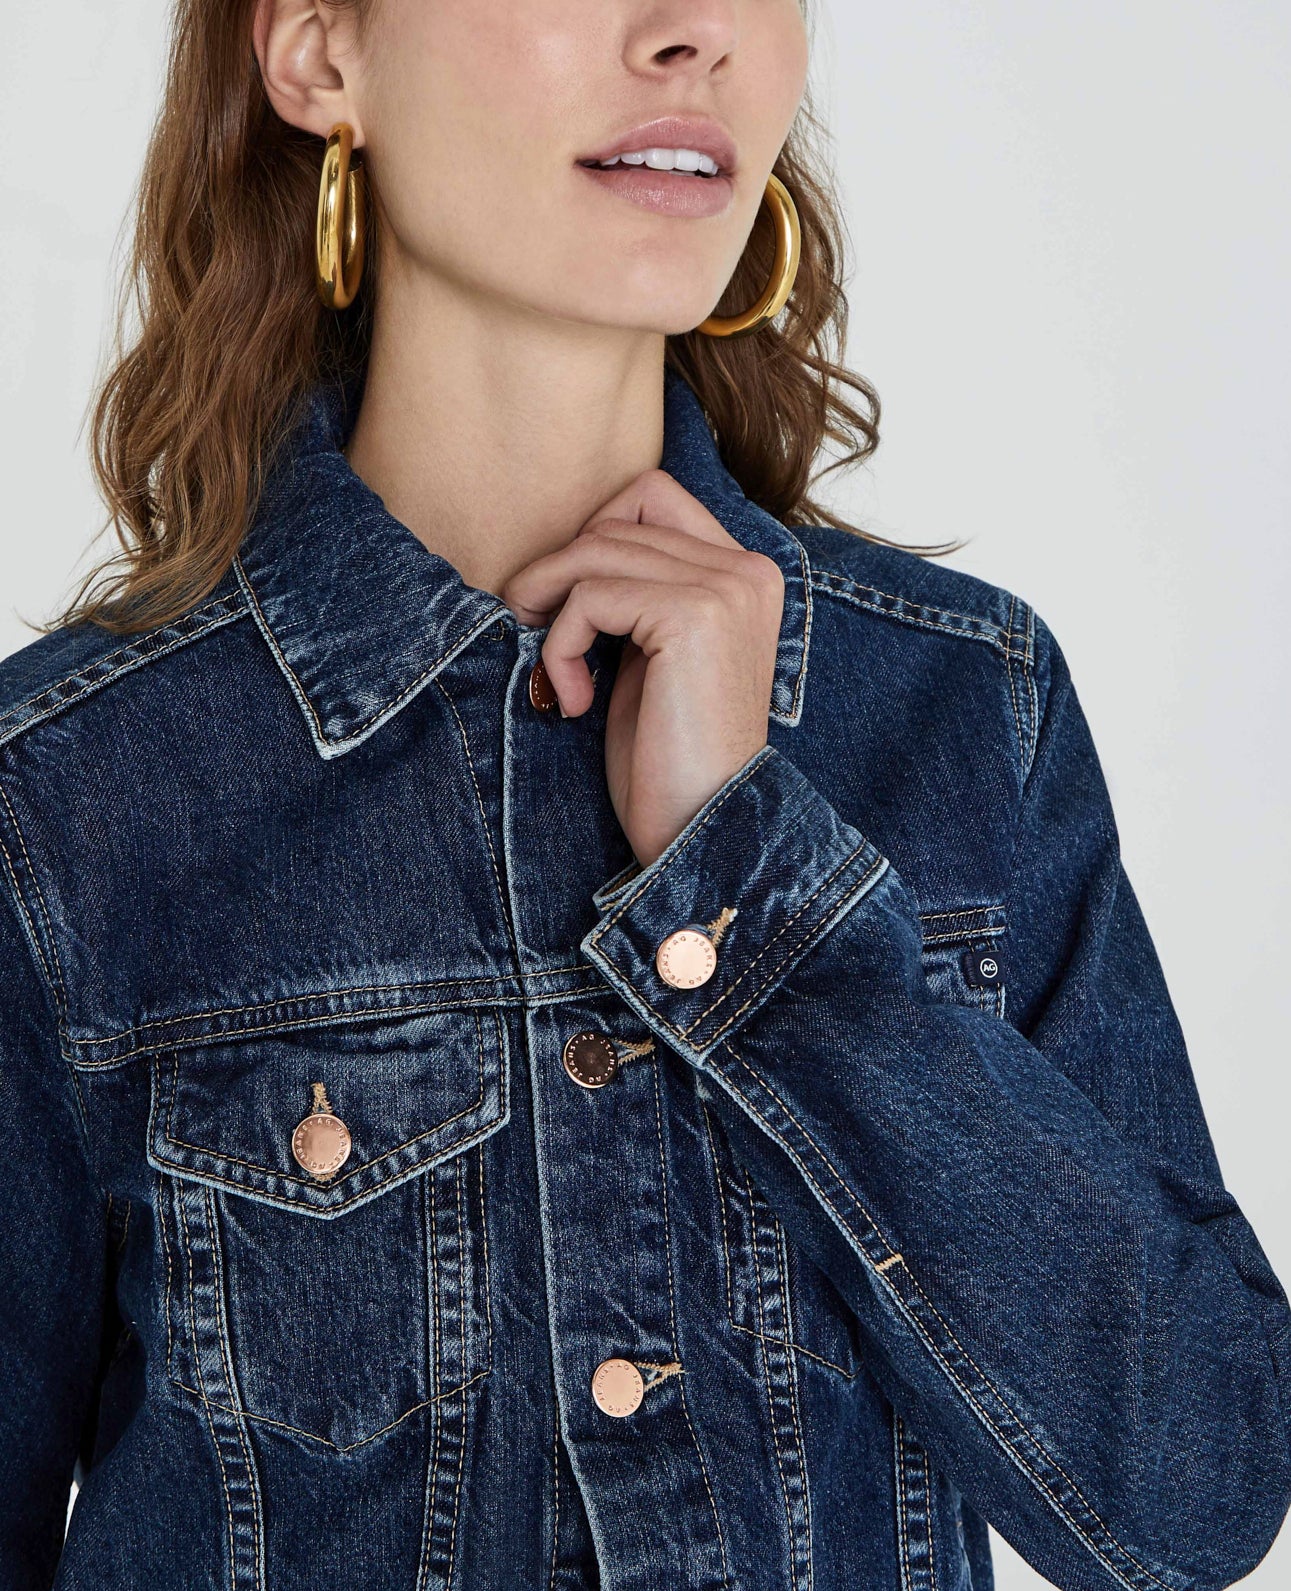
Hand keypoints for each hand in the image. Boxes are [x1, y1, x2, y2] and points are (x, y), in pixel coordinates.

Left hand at [499, 469, 785, 866]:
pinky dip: (561, 647)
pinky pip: (591, 597)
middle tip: (531, 632)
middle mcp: (747, 570)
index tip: (565, 603)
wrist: (702, 829)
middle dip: (557, 574)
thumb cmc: (670, 758)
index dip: (592, 536)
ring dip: (550, 610)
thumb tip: (564, 549)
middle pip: (615, 521)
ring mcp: (726, 589)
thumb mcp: (652, 657)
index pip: (651, 496)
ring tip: (553, 674)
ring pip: (596, 551)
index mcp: (747, 574)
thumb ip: (635, 593)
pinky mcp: (694, 616)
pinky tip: (574, 701)